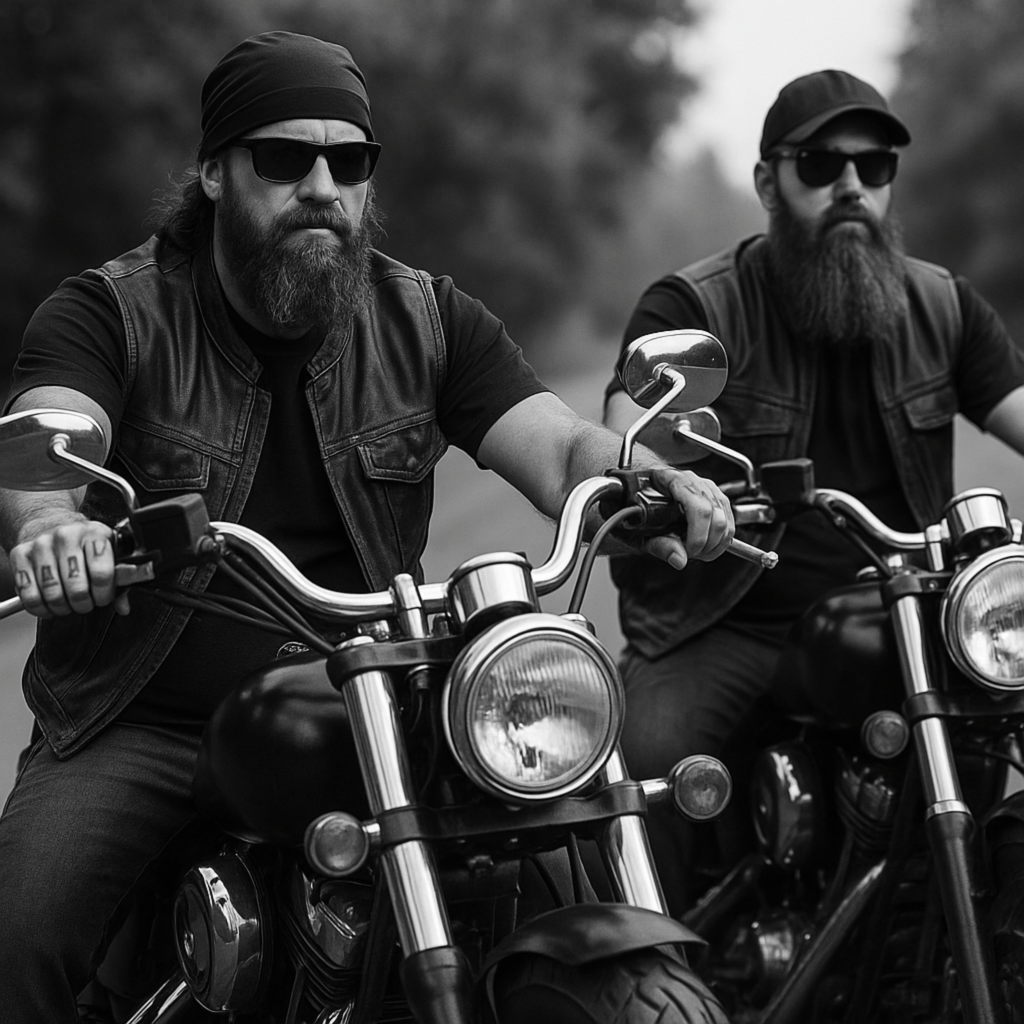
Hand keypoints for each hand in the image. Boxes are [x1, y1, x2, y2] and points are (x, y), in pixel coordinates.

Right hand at [10, 517, 127, 617]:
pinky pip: (29, 595)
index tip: (103, 598)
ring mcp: (40, 545)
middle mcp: (66, 536)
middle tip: (86, 603)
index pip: (102, 574)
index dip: (105, 595)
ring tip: (68, 604)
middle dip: (84, 604)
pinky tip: (49, 604)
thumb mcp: (109, 552)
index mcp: (94, 534)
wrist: (48, 523)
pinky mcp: (19, 555)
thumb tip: (124, 606)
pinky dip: (41, 608)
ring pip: (53, 595)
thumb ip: (120, 579)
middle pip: (77, 589)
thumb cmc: (83, 543)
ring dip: (63, 608)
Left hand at [642, 467, 734, 569]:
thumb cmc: (634, 505)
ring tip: (697, 552)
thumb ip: (658, 544)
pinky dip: (722, 540)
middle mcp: (691, 481)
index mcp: (669, 480)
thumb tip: (679, 559)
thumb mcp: (637, 529)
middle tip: (691, 555)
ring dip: (716, 544)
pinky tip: (706, 547)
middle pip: (714, 513)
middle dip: (707, 542)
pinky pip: (729, 521)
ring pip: (725, 519)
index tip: (689, 551)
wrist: (636, 493)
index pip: (696, 505)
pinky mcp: (715, 498)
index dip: (697, 534)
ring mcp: (706, 488)